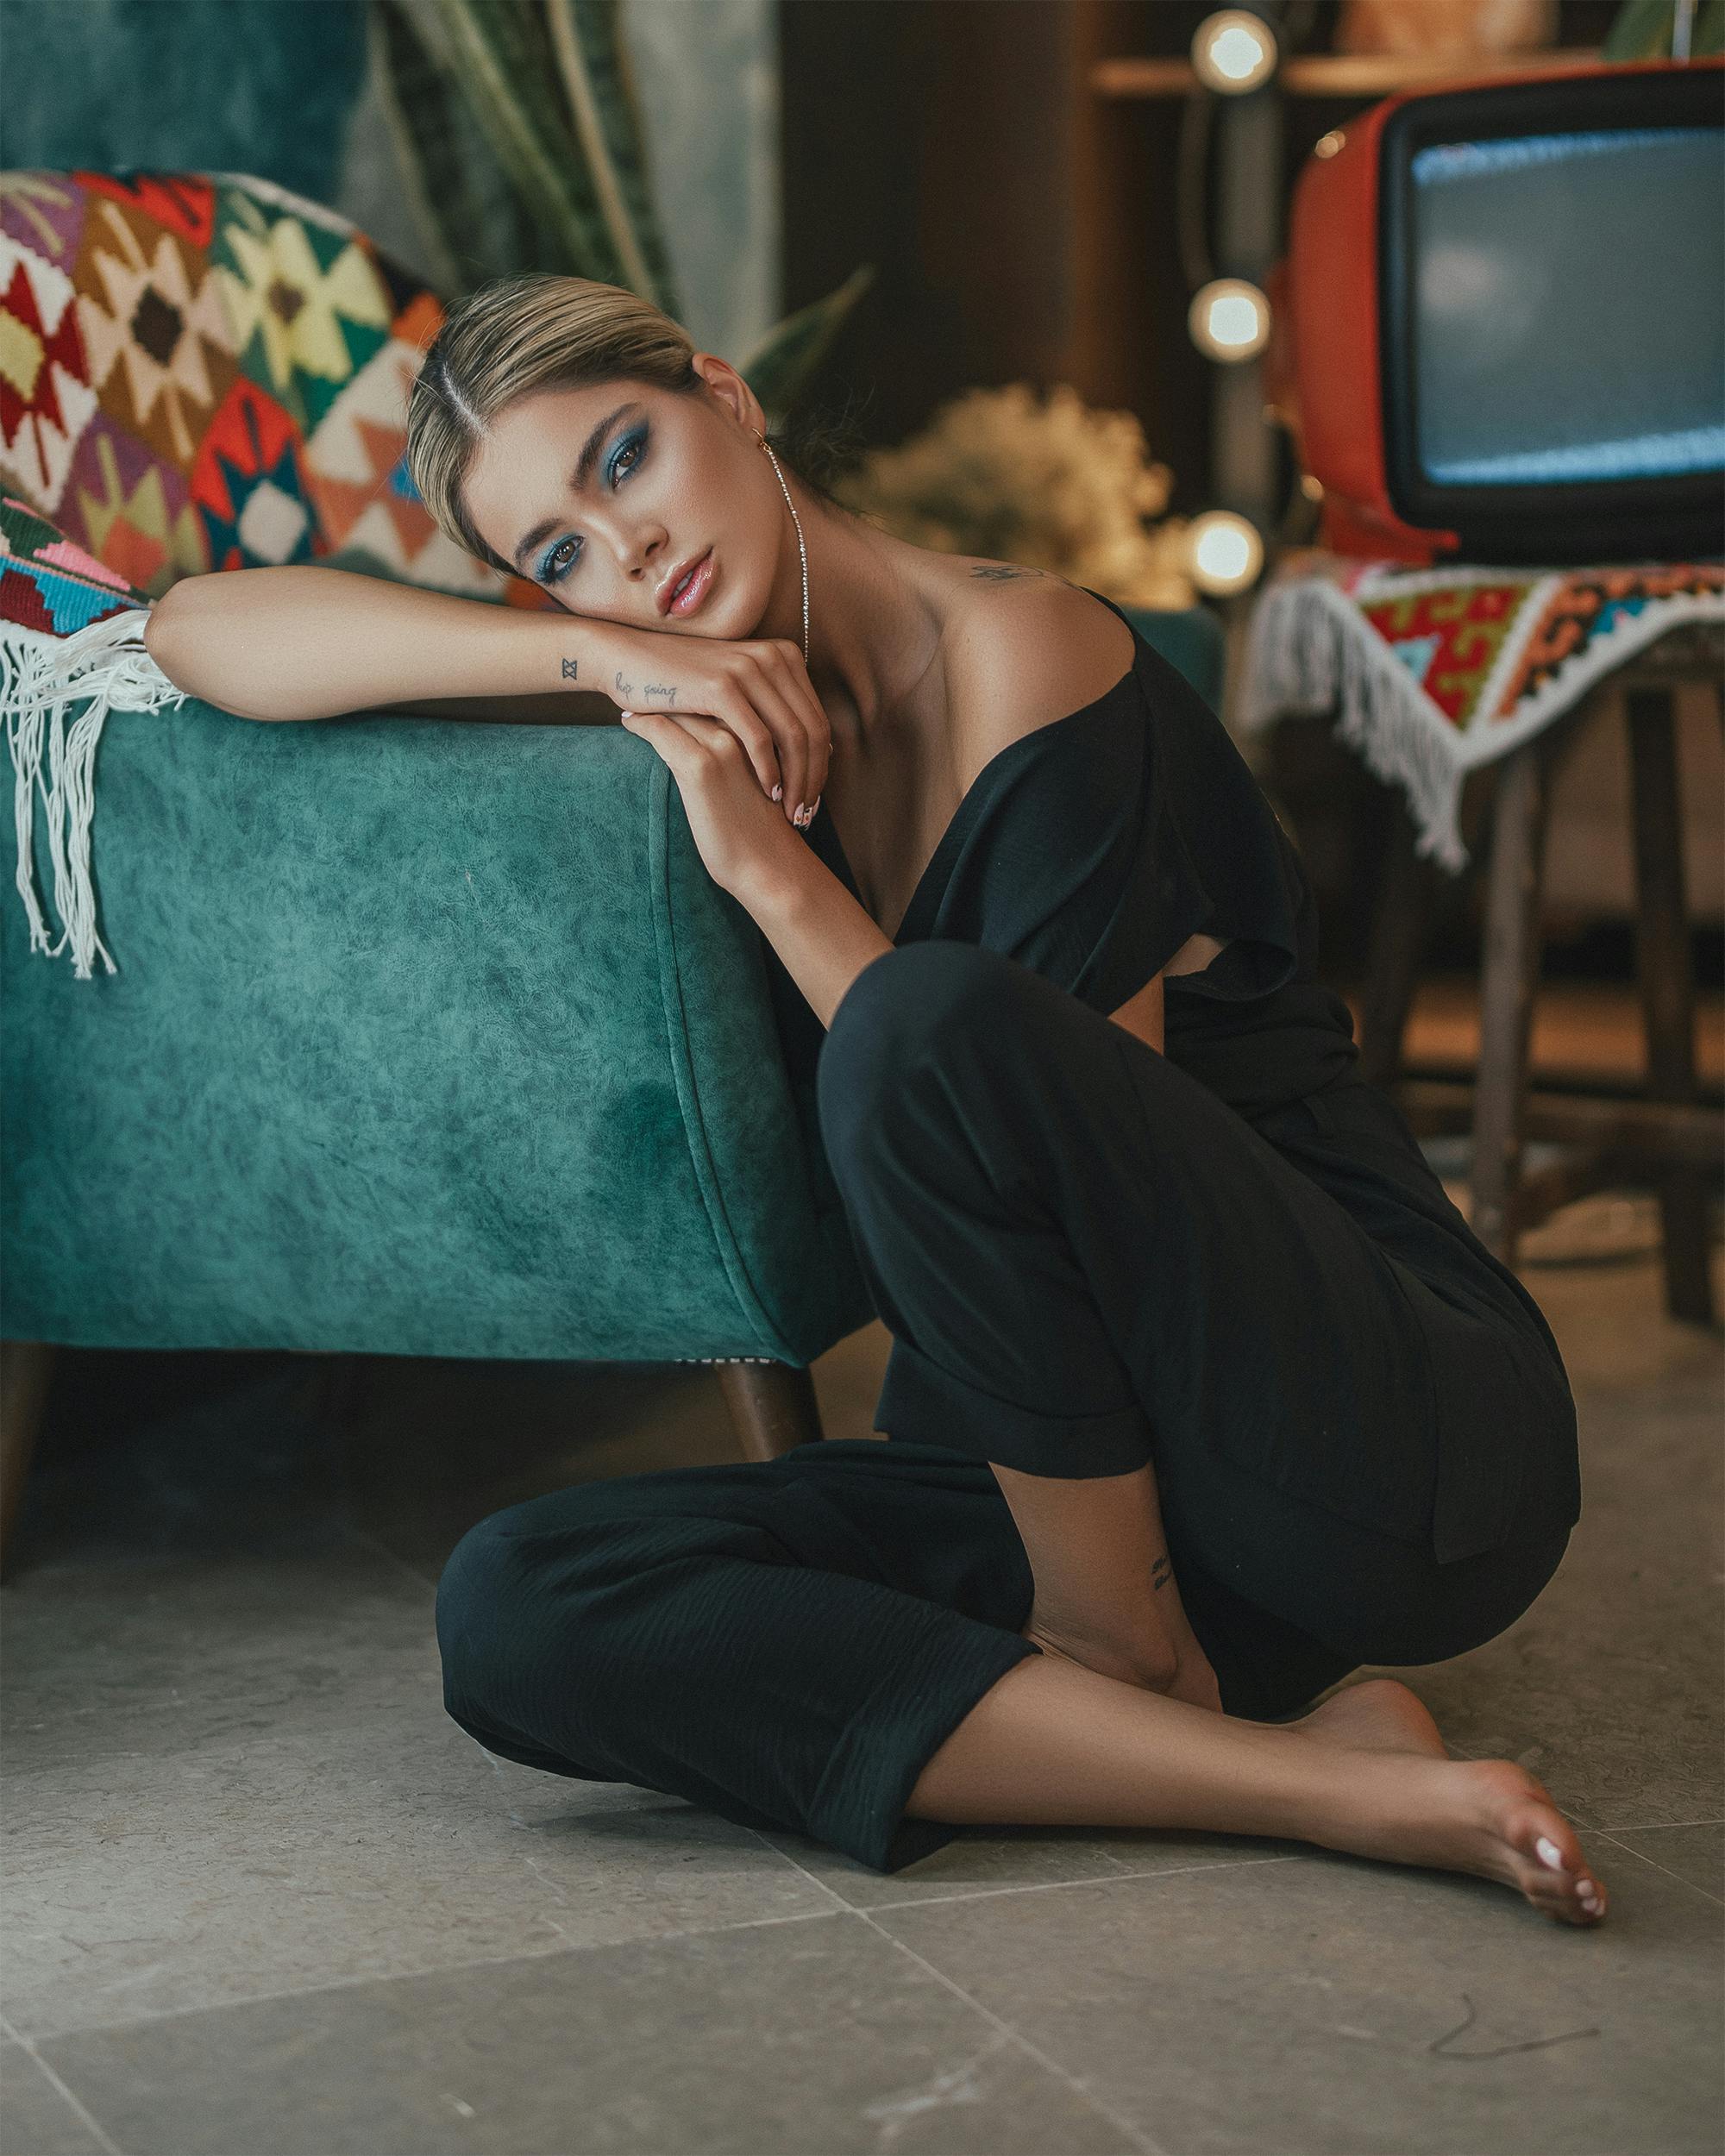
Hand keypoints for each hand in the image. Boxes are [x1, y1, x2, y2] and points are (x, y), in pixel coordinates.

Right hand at [606, 629, 831, 827]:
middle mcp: (772, 657)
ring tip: (791, 811)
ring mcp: (748, 669)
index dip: (822, 764)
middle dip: (815, 778)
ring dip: (796, 781)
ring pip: (792, 736)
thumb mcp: (738, 688)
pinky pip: (759, 738)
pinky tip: (769, 793)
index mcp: (782, 656)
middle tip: (808, 814)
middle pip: (812, 731)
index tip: (815, 797)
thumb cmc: (681, 683)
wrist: (628, 658)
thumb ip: (773, 707)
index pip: (818, 719)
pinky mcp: (722, 688)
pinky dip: (769, 770)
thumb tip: (818, 743)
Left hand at [618, 708, 807, 899]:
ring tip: (631, 697)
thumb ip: (747, 758)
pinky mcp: (700, 766)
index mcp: (762, 732)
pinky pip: (661, 730)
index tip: (669, 689)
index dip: (693, 690)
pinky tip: (628, 720)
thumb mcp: (763, 784)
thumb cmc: (765, 834)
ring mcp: (723, 746)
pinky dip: (641, 722)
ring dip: (652, 700)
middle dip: (671, 689)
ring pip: (680, 707)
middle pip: (701, 694)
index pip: (723, 695)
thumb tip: (716, 747)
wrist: (771, 867)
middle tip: (642, 683)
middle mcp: (745, 731)